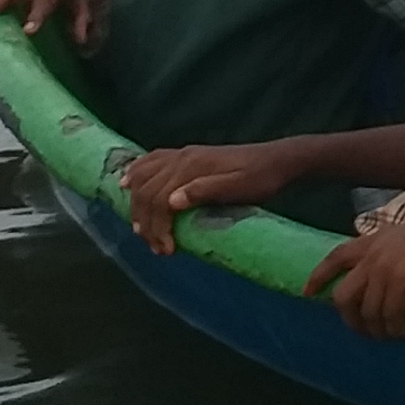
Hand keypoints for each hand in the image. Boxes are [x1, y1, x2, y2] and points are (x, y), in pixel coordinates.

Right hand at [121, 141, 307, 254]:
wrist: (278, 160)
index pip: (159, 198)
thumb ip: (205, 192)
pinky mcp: (188, 155)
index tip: (166, 250)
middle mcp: (183, 157)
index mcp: (193, 167)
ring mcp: (184, 154)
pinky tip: (126, 183)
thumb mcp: (239, 189)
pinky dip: (135, 172)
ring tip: (139, 228)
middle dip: (145, 221)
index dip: (157, 227)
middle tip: (156, 247)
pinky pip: (152, 160)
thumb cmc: (261, 179)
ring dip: (136, 202)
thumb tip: (171, 202)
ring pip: (144, 175)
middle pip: (147, 190)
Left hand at [305, 204, 404, 337]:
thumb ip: (390, 250)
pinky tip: (404, 333)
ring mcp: (386, 268)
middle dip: (350, 318)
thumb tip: (384, 275)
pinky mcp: (403, 282)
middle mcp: (374, 255)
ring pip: (366, 311)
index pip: (335, 257)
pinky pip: (389, 315)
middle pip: (343, 295)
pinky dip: (395, 329)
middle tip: (364, 331)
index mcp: (374, 240)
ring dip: (376, 329)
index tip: (307, 293)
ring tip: (390, 336)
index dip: (318, 276)